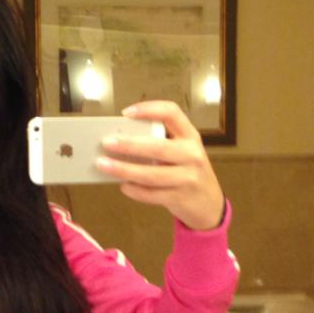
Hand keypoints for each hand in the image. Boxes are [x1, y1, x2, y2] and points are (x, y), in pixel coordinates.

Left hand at [95, 101, 225, 230]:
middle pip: (158, 147)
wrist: (209, 203)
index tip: (126, 113)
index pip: (172, 113)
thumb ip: (160, 143)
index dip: (149, 109)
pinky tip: (122, 185)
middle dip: (129, 145)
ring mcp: (188, 178)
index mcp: (191, 136)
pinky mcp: (180, 198)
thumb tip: (120, 139)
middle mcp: (192, 154)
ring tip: (104, 165)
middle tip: (107, 143)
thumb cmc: (187, 171)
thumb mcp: (182, 151)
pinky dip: (134, 190)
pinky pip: (152, 194)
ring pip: (151, 174)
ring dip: (124, 170)